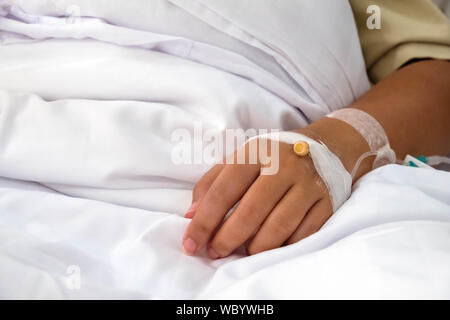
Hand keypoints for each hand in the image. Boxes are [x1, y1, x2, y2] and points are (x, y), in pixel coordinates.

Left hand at [182, 117, 369, 257]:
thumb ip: (212, 183)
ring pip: (279, 226)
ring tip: (243, 251)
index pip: (224, 189)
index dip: (204, 221)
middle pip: (251, 211)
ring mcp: (308, 184)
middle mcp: (284, 166)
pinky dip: (283, 247)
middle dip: (227, 239)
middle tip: (215, 252)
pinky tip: (271, 248)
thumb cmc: (272, 157)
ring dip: (255, 247)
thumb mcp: (240, 158)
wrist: (326, 146)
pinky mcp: (327, 202)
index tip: (190, 243)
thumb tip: (191, 215)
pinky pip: (303, 234)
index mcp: (256, 152)